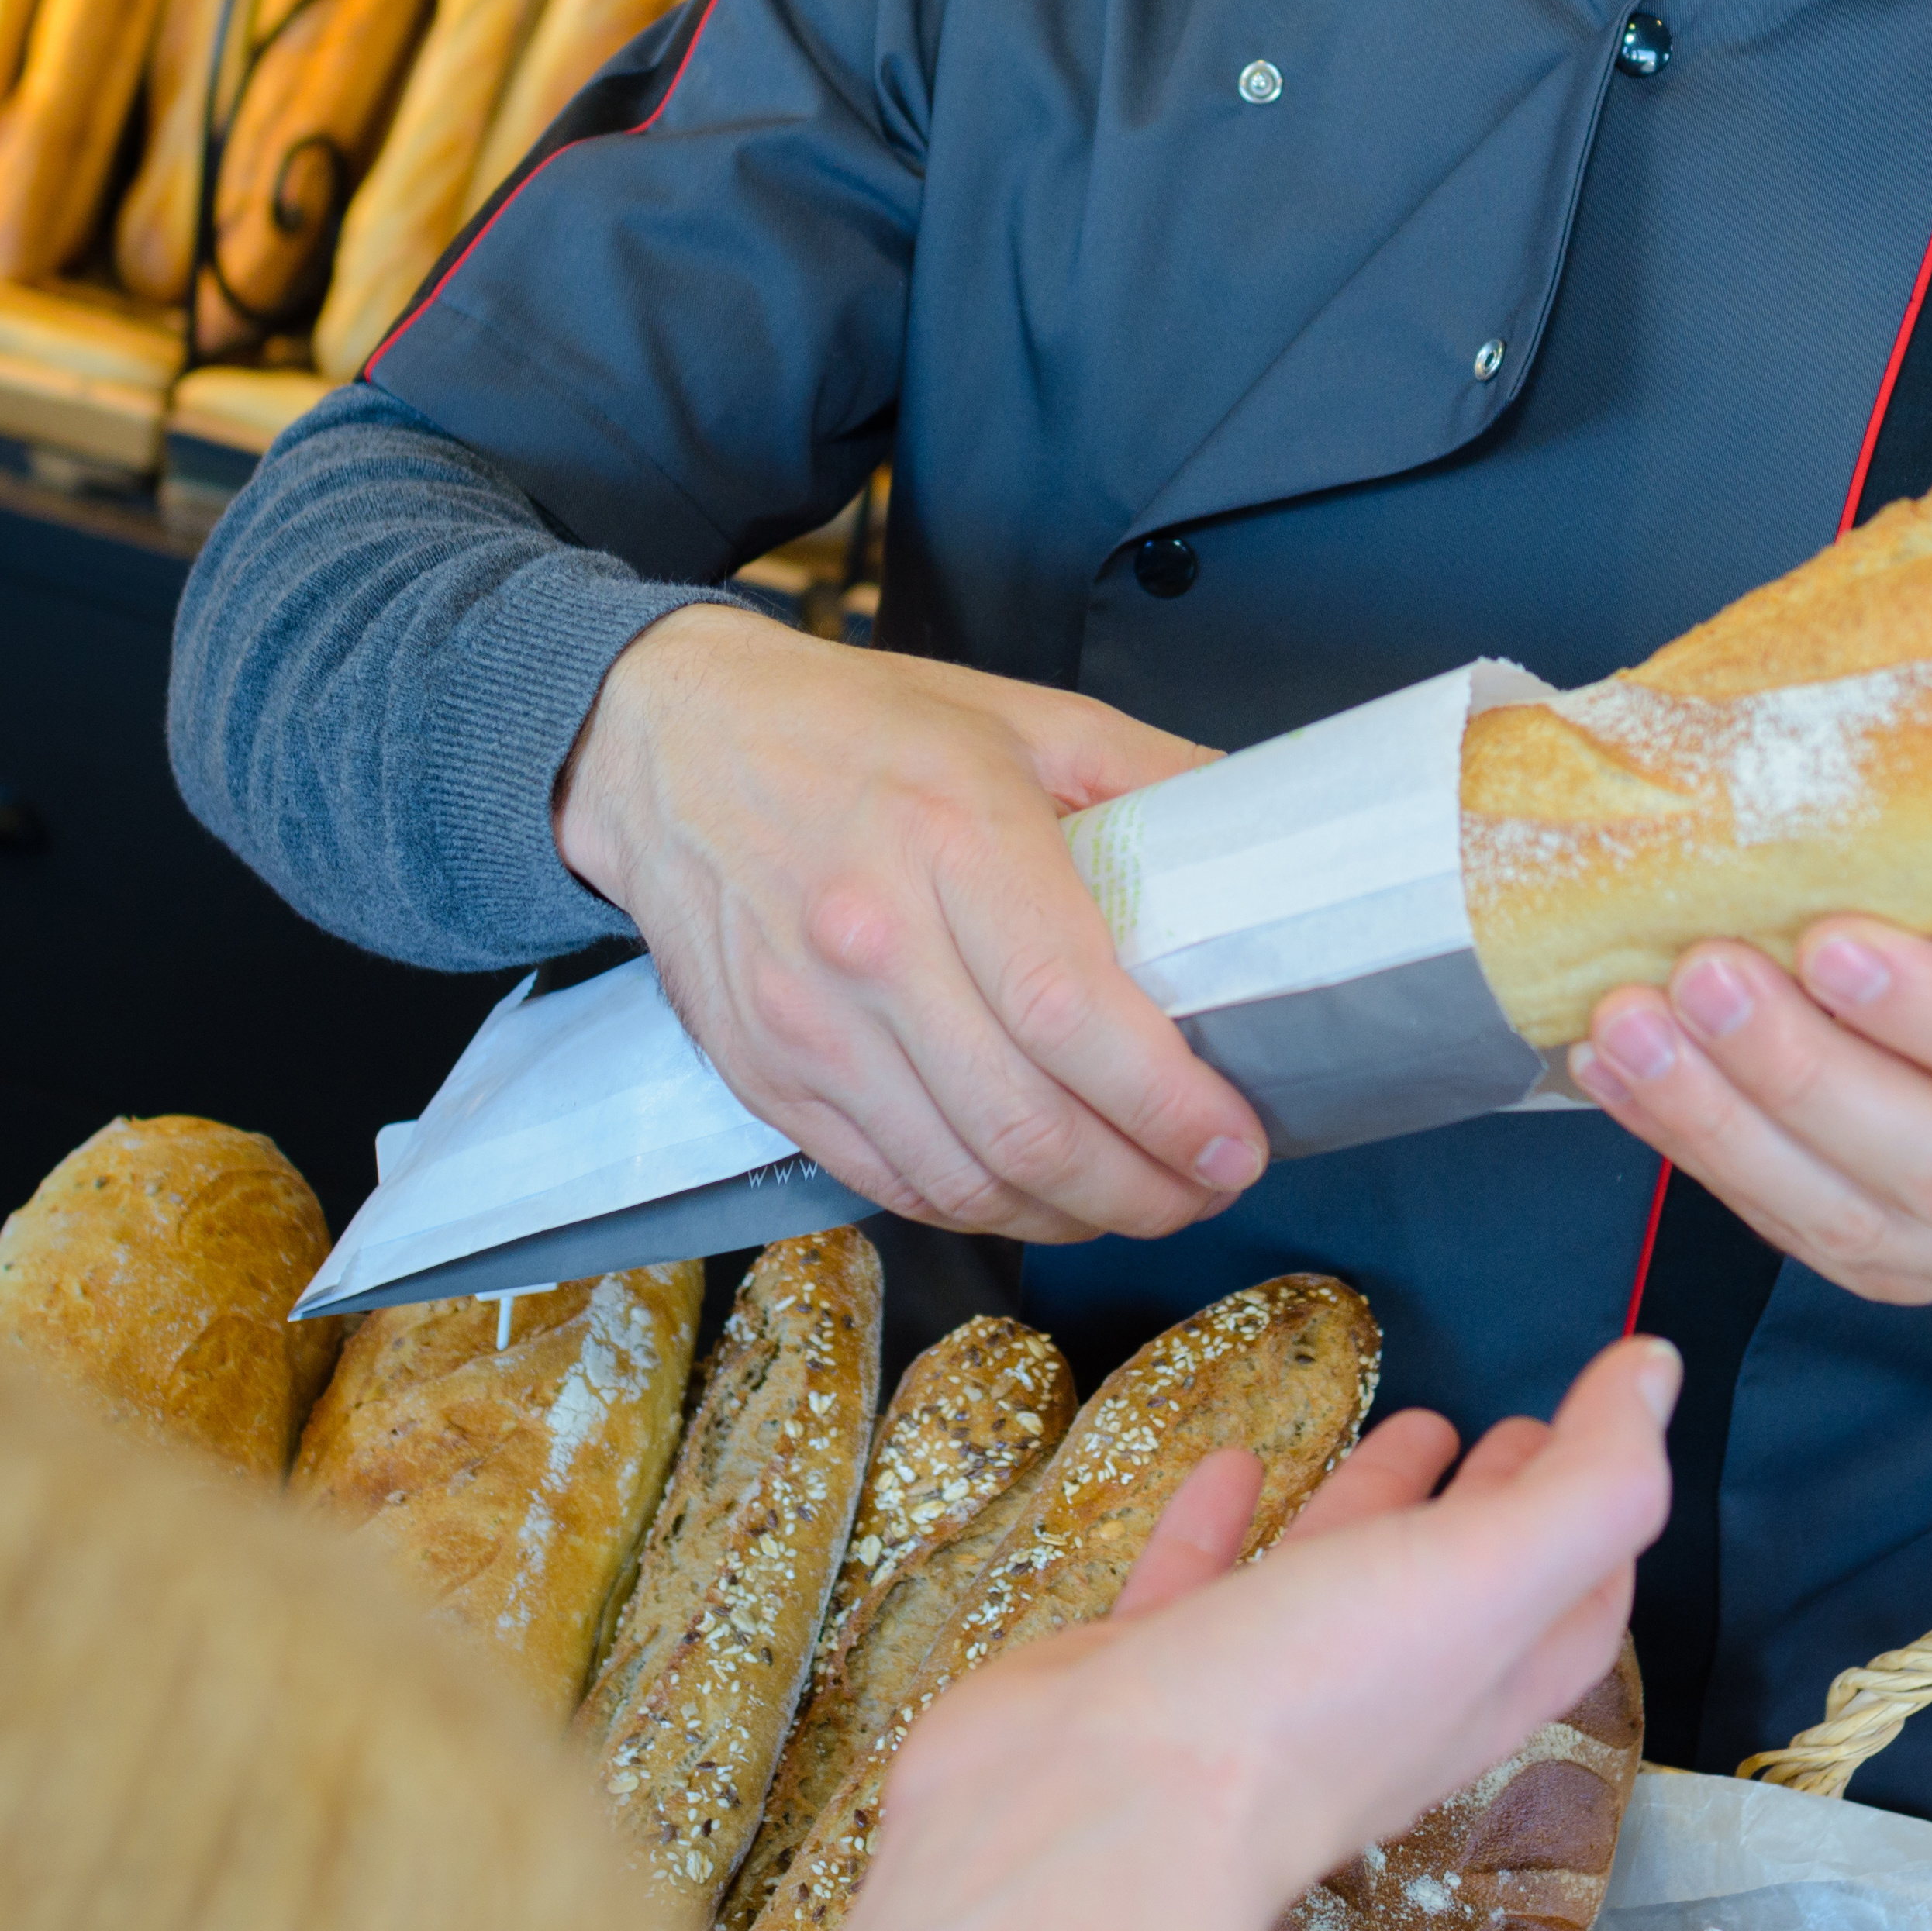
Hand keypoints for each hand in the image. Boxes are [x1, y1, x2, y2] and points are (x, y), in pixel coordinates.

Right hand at [555, 604, 1257, 1240]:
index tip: (1235, 1142)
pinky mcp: (767, 1076)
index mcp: (951, 837)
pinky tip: (1037, 1194)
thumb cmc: (853, 727)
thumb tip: (1264, 837)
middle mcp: (871, 942)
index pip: (1070, 1013)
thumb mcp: (1022, 715)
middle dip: (1142, 1187)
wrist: (666, 743)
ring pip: (962, 1175)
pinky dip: (979, 1210)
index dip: (1165, 1104)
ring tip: (1139, 1199)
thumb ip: (1150, 778)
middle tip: (1209, 1186)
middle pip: (1025, 1122)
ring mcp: (810, 1023)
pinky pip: (890, 1182)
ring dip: (1070, 1216)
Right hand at [772, 1341, 1681, 1930]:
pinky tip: (1228, 1460)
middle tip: (1517, 1426)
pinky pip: (1197, 1583)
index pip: (1576, 1602)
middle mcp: (1380, 1699)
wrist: (1094, 1819)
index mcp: (1477, 1688)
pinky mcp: (1144, 1680)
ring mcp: (1257, 1692)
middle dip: (1504, 1507)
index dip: (1604, 1513)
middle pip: (1467, 1590)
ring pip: (1339, 1582)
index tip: (1612, 1420)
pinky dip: (1222, 1520)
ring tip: (1411, 1424)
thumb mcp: (1488, 1578)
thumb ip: (1589, 1481)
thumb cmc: (1306, 1701)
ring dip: (1380, 1505)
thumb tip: (1659, 1371)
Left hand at [1569, 860, 1931, 1383]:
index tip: (1825, 941)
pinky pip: (1786, 1231)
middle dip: (1803, 1072)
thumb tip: (1883, 764)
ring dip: (1720, 1125)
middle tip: (1697, 978)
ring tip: (1625, 1031)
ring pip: (1850, 1219)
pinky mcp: (1903, 1276)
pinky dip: (1690, 1151)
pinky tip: (1616, 1078)